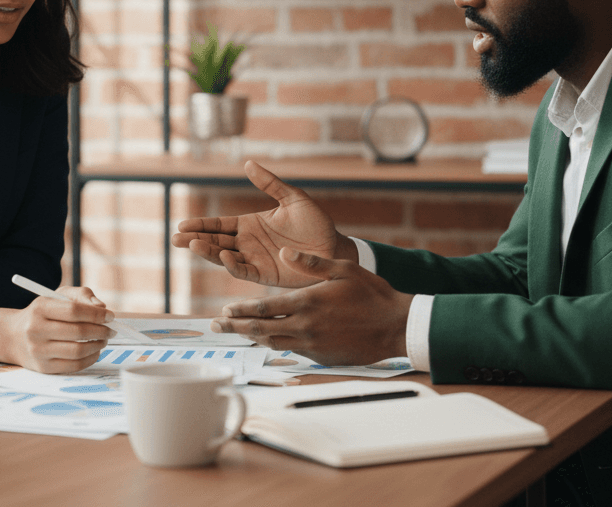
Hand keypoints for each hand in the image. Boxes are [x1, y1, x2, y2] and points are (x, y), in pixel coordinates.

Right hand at [0, 287, 114, 373]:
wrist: (14, 336)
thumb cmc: (42, 314)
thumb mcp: (57, 297)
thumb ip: (81, 296)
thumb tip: (102, 307)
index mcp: (40, 308)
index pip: (74, 311)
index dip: (96, 314)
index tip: (110, 316)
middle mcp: (36, 330)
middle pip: (78, 332)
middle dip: (101, 331)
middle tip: (111, 330)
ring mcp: (38, 351)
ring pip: (78, 351)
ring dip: (98, 345)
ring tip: (104, 339)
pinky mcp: (43, 368)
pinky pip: (74, 366)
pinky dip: (91, 358)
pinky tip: (95, 351)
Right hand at [172, 160, 355, 287]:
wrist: (334, 247)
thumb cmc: (316, 223)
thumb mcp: (292, 198)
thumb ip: (270, 183)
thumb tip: (248, 163)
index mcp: (250, 224)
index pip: (219, 224)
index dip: (201, 225)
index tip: (182, 225)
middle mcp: (248, 243)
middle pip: (215, 241)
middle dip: (195, 240)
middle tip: (176, 239)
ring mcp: (254, 259)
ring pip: (224, 256)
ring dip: (208, 252)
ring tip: (192, 245)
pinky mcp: (265, 274)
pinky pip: (244, 270)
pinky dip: (232, 265)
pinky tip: (223, 256)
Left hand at [210, 248, 412, 365]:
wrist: (396, 327)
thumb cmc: (372, 295)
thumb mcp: (342, 269)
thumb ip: (310, 263)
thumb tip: (283, 254)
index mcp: (307, 303)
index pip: (263, 309)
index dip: (241, 311)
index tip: (226, 311)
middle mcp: (305, 326)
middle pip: (260, 330)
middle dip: (235, 328)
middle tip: (216, 326)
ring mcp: (312, 345)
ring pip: (273, 344)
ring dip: (252, 339)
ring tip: (236, 334)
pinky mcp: (321, 357)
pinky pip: (292, 352)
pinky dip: (276, 346)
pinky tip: (268, 341)